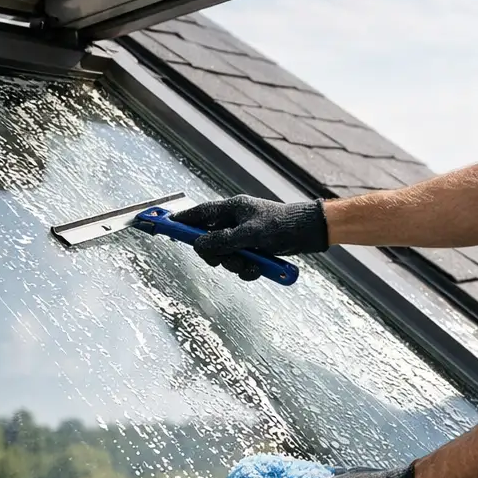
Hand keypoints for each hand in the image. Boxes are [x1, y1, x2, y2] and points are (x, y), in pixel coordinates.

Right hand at [178, 195, 328, 279]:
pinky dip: (248, 268)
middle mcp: (235, 221)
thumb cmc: (282, 226)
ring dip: (236, 264)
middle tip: (228, 260)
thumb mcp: (249, 235)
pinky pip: (241, 262)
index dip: (183, 221)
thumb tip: (198, 246)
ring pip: (226, 255)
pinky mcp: (255, 248)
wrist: (310, 233)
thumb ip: (222, 241)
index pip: (199, 214)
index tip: (167, 226)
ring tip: (251, 264)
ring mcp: (245, 235)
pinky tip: (259, 268)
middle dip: (218, 255)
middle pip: (210, 241)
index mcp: (232, 209)